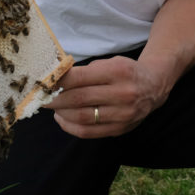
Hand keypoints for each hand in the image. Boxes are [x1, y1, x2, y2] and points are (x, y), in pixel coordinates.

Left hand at [45, 55, 168, 138]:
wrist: (154, 86)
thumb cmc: (125, 71)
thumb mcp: (110, 62)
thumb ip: (85, 71)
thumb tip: (55, 79)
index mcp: (118, 72)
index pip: (80, 78)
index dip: (57, 81)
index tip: (42, 81)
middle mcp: (123, 93)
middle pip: (79, 99)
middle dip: (54, 98)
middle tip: (39, 96)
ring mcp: (123, 114)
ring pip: (82, 117)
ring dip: (60, 113)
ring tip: (50, 107)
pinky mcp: (120, 129)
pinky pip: (88, 132)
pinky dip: (70, 127)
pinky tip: (62, 118)